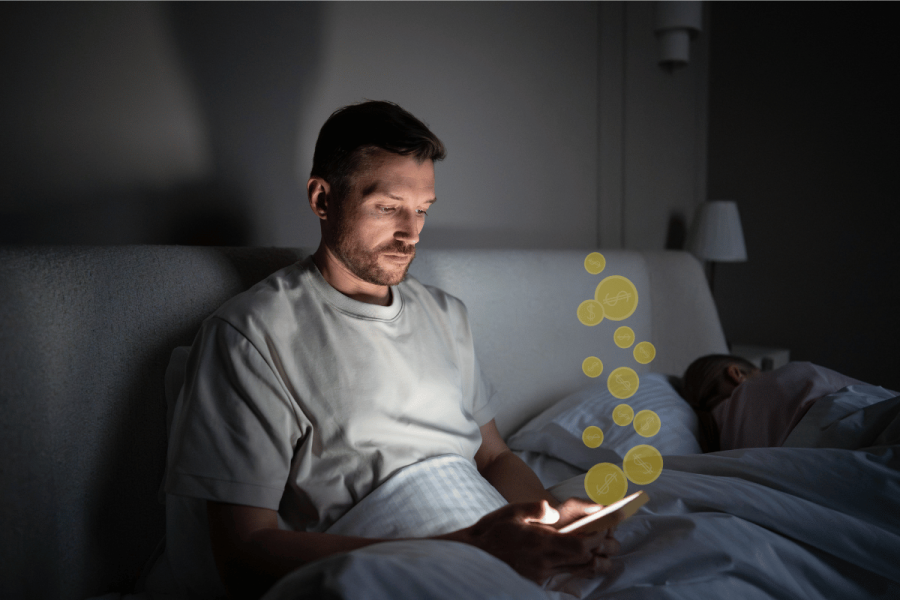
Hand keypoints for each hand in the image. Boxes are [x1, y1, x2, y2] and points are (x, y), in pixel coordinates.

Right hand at [455, 500, 621, 582]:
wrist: (473, 555)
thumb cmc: (492, 531)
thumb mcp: (511, 512)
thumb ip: (535, 509)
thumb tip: (553, 509)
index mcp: (541, 541)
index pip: (580, 545)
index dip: (596, 538)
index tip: (604, 528)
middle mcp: (544, 560)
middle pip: (583, 560)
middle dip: (599, 550)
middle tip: (607, 539)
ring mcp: (540, 573)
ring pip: (575, 570)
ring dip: (591, 562)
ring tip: (600, 553)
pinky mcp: (535, 580)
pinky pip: (561, 576)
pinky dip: (574, 569)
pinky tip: (577, 563)